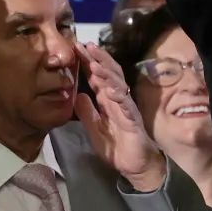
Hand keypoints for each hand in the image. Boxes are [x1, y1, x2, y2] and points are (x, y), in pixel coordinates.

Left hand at [73, 44, 166, 192]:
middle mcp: (118, 100)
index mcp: (108, 101)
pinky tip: (110, 90)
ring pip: (118, 86)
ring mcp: (126, 108)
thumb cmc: (116, 146)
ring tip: (94, 64)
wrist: (134, 165)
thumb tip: (77, 94)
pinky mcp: (133, 120)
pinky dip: (119, 96)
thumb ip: (87, 112)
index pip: (98, 77)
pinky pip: (126, 106)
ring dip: (107, 74)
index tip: (77, 49)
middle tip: (86, 46)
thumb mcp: (94, 129)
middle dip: (99, 59)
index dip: (88, 62)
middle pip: (110, 74)